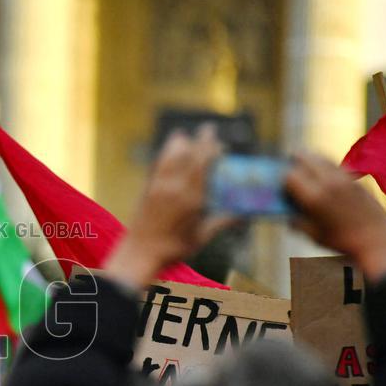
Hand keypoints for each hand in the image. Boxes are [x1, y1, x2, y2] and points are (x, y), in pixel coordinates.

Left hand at [106, 124, 231, 288]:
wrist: (140, 254)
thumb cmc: (173, 249)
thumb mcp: (202, 236)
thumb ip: (223, 221)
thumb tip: (245, 214)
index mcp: (191, 197)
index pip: (203, 161)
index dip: (212, 146)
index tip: (220, 142)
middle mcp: (174, 186)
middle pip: (188, 151)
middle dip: (200, 139)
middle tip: (209, 131)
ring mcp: (158, 185)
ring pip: (169, 152)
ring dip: (181, 142)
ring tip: (188, 138)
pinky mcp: (147, 188)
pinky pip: (158, 162)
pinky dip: (167, 153)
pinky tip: (172, 152)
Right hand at [285, 152, 385, 281]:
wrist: (376, 241)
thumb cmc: (341, 242)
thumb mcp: (313, 235)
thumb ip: (297, 222)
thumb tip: (287, 214)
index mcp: (314, 197)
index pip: (290, 175)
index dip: (282, 178)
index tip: (280, 181)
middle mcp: (329, 183)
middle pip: (306, 158)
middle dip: (295, 158)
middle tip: (289, 159)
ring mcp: (345, 179)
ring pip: (323, 158)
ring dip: (312, 159)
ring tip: (306, 161)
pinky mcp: (357, 180)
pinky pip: (337, 166)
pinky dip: (327, 166)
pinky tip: (325, 174)